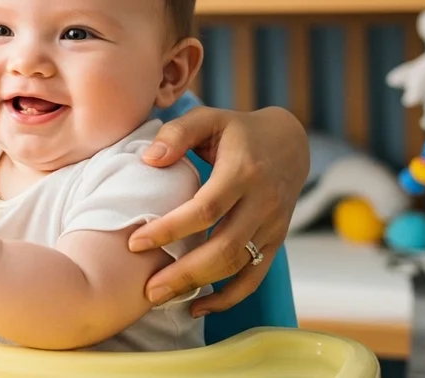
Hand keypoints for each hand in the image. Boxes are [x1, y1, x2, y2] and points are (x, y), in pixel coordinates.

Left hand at [130, 106, 307, 315]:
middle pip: (224, 247)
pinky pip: (255, 277)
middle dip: (184, 272)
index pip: (207, 208)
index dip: (171, 228)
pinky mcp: (275, 242)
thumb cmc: (237, 131)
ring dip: (200, 287)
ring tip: (161, 298)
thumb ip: (177, 133)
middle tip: (147, 288)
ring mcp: (272, 226)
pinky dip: (229, 298)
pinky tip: (197, 307)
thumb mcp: (209, 118)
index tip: (135, 241)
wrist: (289, 144)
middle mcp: (263, 202)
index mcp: (243, 171)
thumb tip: (149, 159)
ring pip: (238, 266)